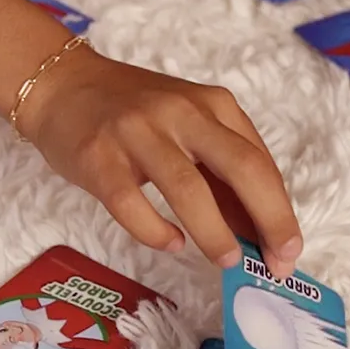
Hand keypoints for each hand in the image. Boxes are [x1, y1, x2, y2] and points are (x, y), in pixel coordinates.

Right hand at [19, 47, 302, 276]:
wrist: (61, 84)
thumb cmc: (132, 113)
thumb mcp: (187, 128)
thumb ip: (221, 173)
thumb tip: (258, 232)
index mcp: (211, 105)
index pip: (259, 161)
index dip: (280, 211)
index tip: (288, 252)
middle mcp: (179, 113)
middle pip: (240, 167)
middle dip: (269, 219)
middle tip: (277, 264)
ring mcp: (137, 132)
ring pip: (188, 187)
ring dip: (215, 232)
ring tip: (227, 260)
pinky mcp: (99, 157)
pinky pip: (132, 203)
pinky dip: (155, 230)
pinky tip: (170, 243)